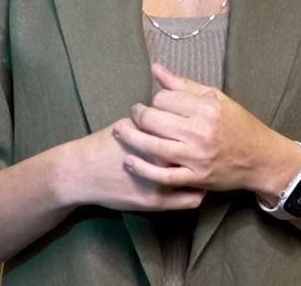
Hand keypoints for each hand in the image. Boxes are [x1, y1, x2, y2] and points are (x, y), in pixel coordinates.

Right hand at [61, 117, 205, 211]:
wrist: (81, 171)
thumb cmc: (107, 143)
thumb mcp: (133, 123)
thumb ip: (156, 114)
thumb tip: (177, 98)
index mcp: (158, 136)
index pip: (194, 129)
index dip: (206, 125)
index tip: (212, 122)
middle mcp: (162, 159)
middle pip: (200, 153)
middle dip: (213, 149)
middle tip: (219, 143)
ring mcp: (161, 183)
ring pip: (200, 180)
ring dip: (209, 173)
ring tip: (212, 164)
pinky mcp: (156, 202)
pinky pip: (190, 201)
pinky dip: (199, 193)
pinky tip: (200, 186)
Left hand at [114, 63, 297, 197]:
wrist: (261, 159)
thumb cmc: (240, 126)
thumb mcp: (218, 99)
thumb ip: (185, 85)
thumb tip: (156, 68)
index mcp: (208, 109)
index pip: (165, 99)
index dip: (156, 99)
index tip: (156, 103)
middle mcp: (201, 132)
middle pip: (154, 120)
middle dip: (138, 115)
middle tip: (133, 113)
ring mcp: (198, 158)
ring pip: (153, 147)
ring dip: (131, 138)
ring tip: (120, 131)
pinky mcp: (196, 179)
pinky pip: (162, 176)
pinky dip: (142, 169)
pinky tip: (129, 161)